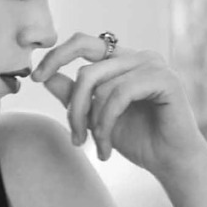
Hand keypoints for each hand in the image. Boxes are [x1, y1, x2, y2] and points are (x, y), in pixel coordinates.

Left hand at [33, 32, 206, 178]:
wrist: (171, 163)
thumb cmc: (139, 140)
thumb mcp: (97, 118)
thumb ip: (75, 96)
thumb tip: (46, 77)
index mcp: (123, 60)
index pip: (83, 43)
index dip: (56, 56)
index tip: (36, 77)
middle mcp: (139, 57)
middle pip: (88, 68)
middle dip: (74, 106)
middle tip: (75, 137)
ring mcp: (154, 65)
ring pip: (101, 84)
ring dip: (93, 122)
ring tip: (98, 146)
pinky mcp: (165, 79)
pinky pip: (120, 93)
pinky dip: (107, 121)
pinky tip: (107, 145)